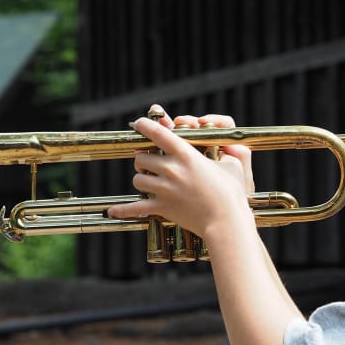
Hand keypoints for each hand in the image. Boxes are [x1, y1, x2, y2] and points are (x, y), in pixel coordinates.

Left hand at [107, 108, 251, 237]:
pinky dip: (123, 210)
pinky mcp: (162, 207)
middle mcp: (171, 169)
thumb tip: (226, 147)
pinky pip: (135, 207)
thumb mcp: (231, 165)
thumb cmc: (231, 193)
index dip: (145, 126)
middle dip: (144, 159)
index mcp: (186, 155)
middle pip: (143, 158)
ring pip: (138, 179)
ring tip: (148, 180)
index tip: (139, 124)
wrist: (226, 220)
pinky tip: (113, 211)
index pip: (158, 133)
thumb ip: (224, 152)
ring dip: (141, 178)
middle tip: (149, 162)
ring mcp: (164, 189)